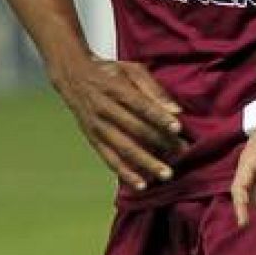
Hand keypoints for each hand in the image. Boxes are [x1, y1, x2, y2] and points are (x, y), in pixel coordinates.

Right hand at [49, 55, 186, 189]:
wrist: (73, 78)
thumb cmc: (110, 71)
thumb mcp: (132, 70)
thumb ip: (154, 88)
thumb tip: (176, 110)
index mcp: (116, 89)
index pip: (140, 105)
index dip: (159, 117)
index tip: (178, 127)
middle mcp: (104, 110)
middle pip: (135, 129)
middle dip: (160, 142)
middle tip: (182, 152)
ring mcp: (97, 127)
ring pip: (123, 149)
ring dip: (145, 163)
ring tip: (166, 174)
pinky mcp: (93, 140)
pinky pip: (110, 159)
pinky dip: (125, 173)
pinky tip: (141, 184)